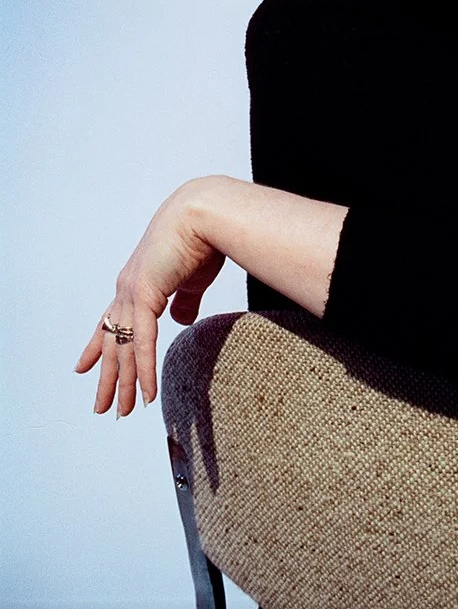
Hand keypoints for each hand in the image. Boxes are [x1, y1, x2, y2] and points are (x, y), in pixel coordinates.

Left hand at [74, 177, 225, 416]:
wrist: (206, 213)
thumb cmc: (204, 237)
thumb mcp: (192, 278)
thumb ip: (184, 301)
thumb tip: (181, 321)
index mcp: (137, 281)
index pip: (110, 320)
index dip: (97, 346)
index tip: (84, 366)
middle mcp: (128, 289)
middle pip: (111, 341)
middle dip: (107, 377)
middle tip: (101, 406)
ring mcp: (133, 293)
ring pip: (123, 349)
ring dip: (123, 383)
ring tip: (120, 412)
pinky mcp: (145, 296)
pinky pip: (142, 343)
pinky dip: (144, 371)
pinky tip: (146, 394)